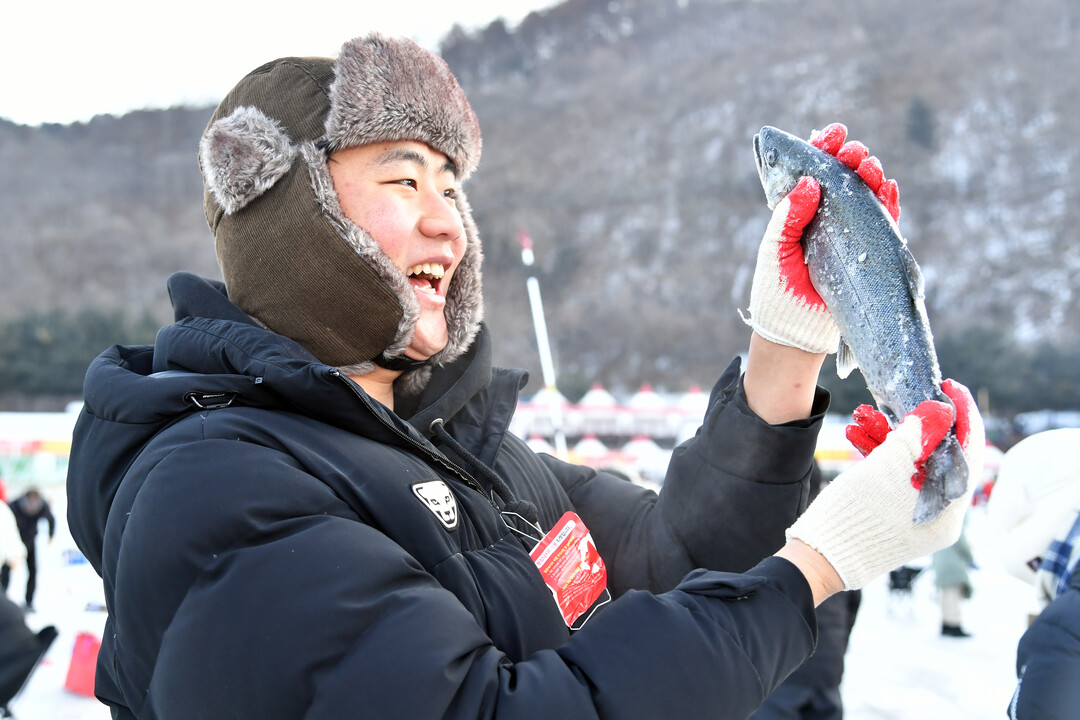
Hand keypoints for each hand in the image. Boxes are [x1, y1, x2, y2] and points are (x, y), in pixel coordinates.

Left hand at [744, 123, 899, 352]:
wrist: (795, 331)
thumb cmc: (777, 290)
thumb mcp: (776, 249)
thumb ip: (789, 216)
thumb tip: (810, 183)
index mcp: (798, 214)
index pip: (813, 173)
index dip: (824, 150)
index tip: (833, 133)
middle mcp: (825, 220)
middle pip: (843, 180)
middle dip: (851, 159)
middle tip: (854, 151)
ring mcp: (848, 235)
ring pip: (866, 196)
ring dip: (870, 176)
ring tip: (870, 166)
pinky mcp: (867, 253)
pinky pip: (884, 223)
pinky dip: (889, 203)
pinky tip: (889, 188)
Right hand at [786, 380, 984, 589]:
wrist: (819, 559)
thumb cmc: (855, 515)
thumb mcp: (886, 469)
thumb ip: (915, 436)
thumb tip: (940, 409)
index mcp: (949, 510)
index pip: (968, 452)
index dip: (962, 415)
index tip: (949, 387)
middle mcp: (939, 515)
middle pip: (939, 456)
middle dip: (915, 423)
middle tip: (904, 397)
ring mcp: (916, 516)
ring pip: (912, 464)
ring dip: (890, 436)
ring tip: (862, 416)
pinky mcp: (892, 514)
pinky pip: (895, 477)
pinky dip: (880, 455)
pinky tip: (856, 434)